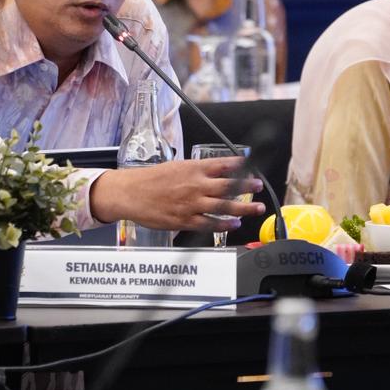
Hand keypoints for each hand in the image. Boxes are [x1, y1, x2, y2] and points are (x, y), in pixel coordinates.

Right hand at [89, 157, 264, 231]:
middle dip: (247, 186)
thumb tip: (215, 172)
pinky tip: (234, 224)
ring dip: (243, 207)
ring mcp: (192, 204)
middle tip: (259, 186)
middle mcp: (195, 185)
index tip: (252, 167)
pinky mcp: (185, 220)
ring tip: (256, 208)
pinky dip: (224, 224)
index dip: (241, 166)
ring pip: (224, 206)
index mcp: (193, 168)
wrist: (131, 193)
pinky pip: (209, 223)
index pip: (223, 165)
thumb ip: (196, 171)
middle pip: (229, 186)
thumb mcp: (176, 167)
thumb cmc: (151, 180)